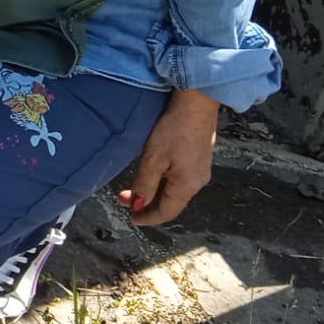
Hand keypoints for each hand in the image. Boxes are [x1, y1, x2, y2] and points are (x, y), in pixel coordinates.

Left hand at [117, 89, 218, 225]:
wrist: (196, 104)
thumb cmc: (174, 130)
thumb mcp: (153, 158)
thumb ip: (145, 184)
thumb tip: (138, 205)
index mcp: (187, 186)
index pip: (166, 211)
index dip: (148, 217)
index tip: (131, 219)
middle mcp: (197, 181)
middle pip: (170, 202)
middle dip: (146, 203)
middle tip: (123, 199)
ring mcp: (200, 169)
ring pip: (174, 189)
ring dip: (153, 191)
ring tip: (133, 187)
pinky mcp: (198, 158)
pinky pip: (179, 178)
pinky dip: (163, 181)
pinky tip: (152, 174)